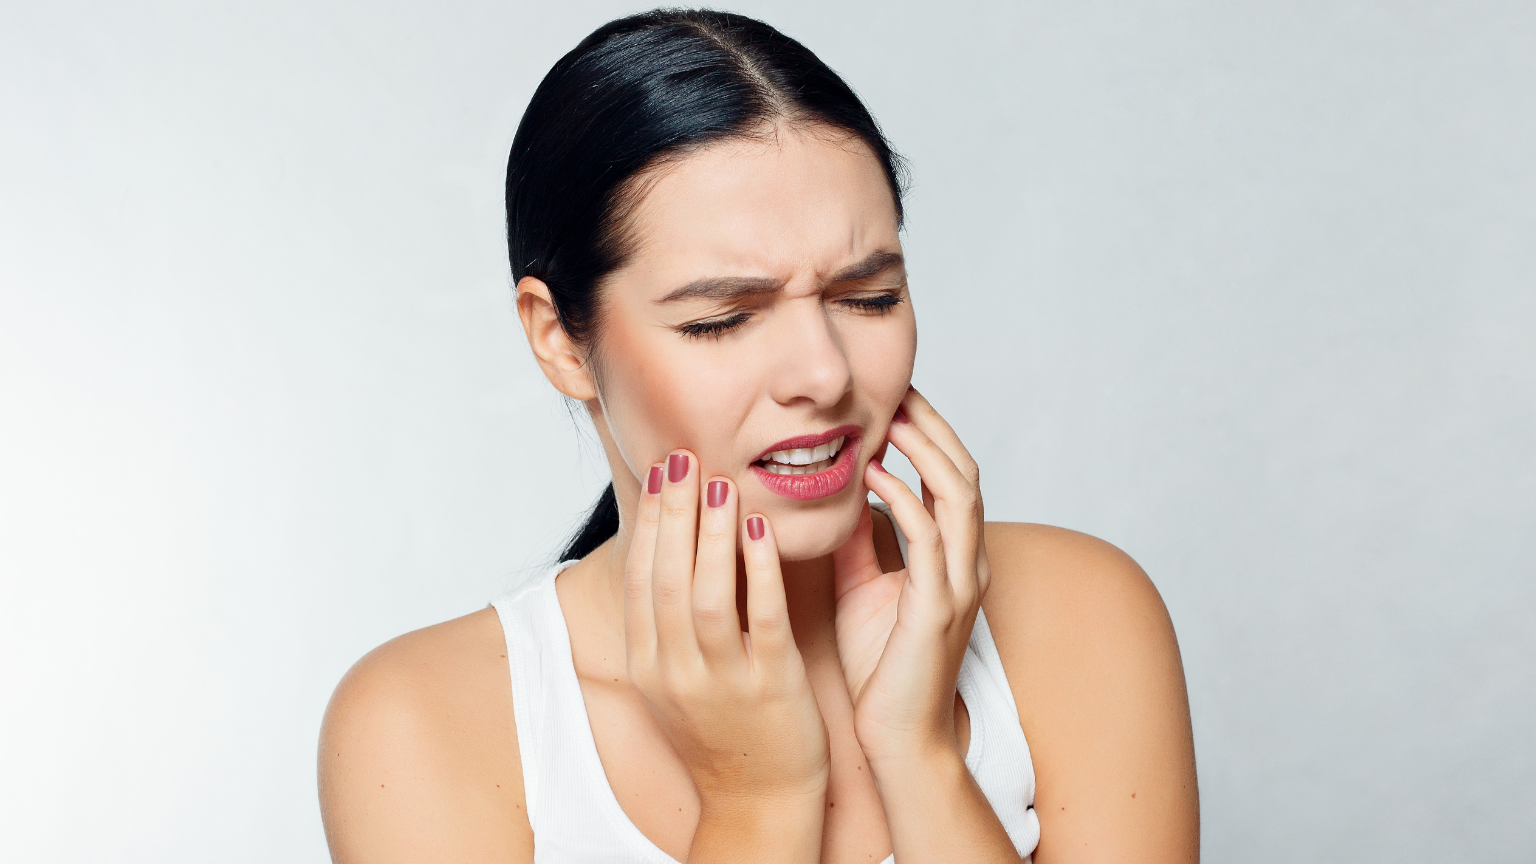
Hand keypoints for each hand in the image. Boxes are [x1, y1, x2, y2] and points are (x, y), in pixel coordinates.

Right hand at [625, 450, 829, 815]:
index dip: (650, 521)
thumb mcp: (674, 679)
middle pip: (667, 578)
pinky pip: (761, 619)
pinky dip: (759, 570)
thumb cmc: (722, 729)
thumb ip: (664, 622)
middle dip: (675, 512)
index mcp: (649, 664)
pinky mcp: (770, 687)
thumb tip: (664, 549)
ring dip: (713, 533)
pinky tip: (762, 530)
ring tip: (722, 484)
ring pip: (708, 595)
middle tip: (685, 457)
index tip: (662, 470)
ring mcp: (721, 681)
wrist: (758, 801)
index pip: (641, 578)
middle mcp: (676, 672)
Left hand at [832, 389, 990, 766]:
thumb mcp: (863, 585)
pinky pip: (928, 538)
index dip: (929, 433)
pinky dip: (903, 498)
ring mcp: (958, 584)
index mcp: (953, 557)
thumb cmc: (882, 667)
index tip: (894, 397)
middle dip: (934, 426)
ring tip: (891, 416)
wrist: (899, 736)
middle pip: (965, 473)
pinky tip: (872, 474)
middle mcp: (966, 564)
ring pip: (959, 495)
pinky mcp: (938, 607)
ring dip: (925, 449)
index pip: (951, 477)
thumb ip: (859, 540)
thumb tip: (838, 491)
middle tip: (898, 388)